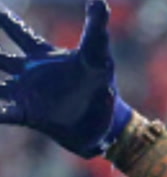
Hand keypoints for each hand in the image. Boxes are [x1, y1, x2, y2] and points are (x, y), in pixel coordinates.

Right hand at [0, 0, 132, 157]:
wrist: (103, 121)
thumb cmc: (100, 84)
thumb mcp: (97, 55)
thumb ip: (95, 30)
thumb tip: (99, 1)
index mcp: (44, 56)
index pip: (20, 33)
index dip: (5, 20)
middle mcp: (30, 73)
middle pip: (0, 58)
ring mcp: (26, 94)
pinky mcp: (29, 115)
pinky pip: (5, 113)